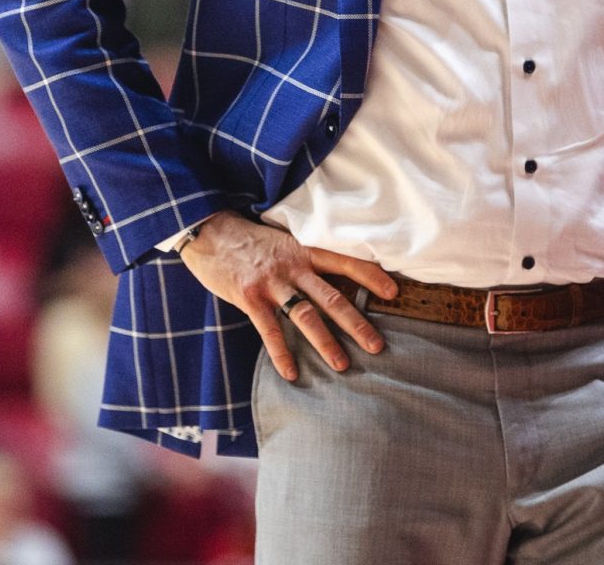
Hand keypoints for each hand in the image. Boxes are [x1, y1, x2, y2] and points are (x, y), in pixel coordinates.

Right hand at [179, 212, 398, 381]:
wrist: (209, 231)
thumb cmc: (250, 239)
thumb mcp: (284, 239)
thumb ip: (305, 257)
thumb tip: (333, 278)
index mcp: (304, 249)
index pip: (345, 261)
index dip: (371, 276)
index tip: (394, 293)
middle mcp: (293, 265)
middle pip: (332, 297)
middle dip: (356, 323)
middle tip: (377, 345)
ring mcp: (272, 282)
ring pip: (305, 316)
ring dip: (325, 342)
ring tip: (342, 365)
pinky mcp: (249, 298)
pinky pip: (270, 330)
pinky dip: (282, 353)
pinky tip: (292, 373)